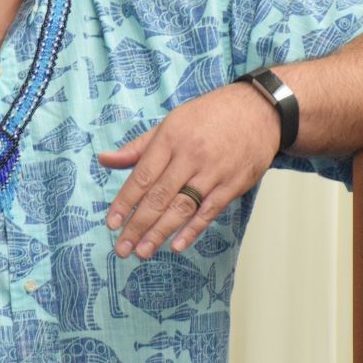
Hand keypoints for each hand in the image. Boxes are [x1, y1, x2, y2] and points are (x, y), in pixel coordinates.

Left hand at [99, 81, 279, 259]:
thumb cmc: (210, 116)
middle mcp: (191, 156)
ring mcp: (213, 171)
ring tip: (142, 252)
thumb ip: (138, 147)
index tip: (111, 223)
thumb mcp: (171, 123)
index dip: (125, 202)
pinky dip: (193, 230)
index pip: (142, 176)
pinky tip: (177, 245)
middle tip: (122, 247)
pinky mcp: (233, 184)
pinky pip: (209, 211)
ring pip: (182, 207)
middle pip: (159, 196)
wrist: (258, 110)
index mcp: (171, 138)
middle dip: (137, 225)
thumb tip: (104, 160)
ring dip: (160, 232)